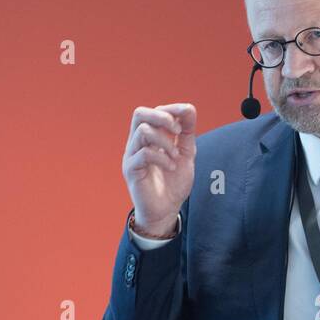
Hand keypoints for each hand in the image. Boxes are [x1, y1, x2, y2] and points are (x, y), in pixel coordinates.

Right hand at [123, 103, 196, 234]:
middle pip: (140, 113)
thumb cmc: (174, 183)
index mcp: (149, 137)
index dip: (171, 110)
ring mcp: (132, 155)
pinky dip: (162, 157)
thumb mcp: (186, 154)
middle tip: (178, 131)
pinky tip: (171, 167)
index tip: (186, 118)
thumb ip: (187, 132)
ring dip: (165, 141)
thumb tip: (188, 108)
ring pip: (143, 131)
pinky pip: (144, 153)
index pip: (153, 111)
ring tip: (176, 156)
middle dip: (162, 117)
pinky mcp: (130, 170)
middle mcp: (137, 143)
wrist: (167, 210)